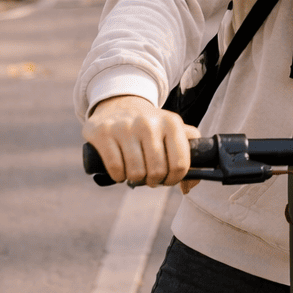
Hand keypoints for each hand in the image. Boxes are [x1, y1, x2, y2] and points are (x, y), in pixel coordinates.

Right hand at [83, 95, 199, 190]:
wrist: (119, 105)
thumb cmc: (151, 126)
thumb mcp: (173, 132)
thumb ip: (189, 156)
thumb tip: (188, 187)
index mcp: (171, 123)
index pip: (180, 164)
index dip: (174, 179)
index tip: (168, 179)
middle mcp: (149, 122)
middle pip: (157, 171)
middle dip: (154, 181)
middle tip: (150, 177)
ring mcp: (125, 127)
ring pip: (136, 173)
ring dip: (136, 180)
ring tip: (136, 173)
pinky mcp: (103, 133)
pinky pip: (115, 169)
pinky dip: (118, 177)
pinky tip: (121, 171)